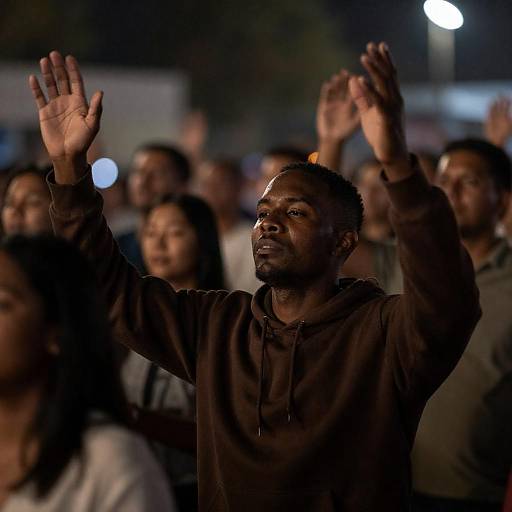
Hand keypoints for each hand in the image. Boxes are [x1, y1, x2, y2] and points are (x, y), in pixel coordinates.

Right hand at [29, 51, 102, 180]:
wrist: (69, 154)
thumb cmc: (84, 141)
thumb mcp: (93, 124)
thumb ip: (96, 108)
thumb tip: (100, 92)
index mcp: (80, 103)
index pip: (76, 82)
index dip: (73, 70)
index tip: (70, 58)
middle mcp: (68, 102)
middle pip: (63, 80)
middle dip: (59, 67)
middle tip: (54, 54)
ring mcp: (56, 106)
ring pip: (51, 85)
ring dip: (47, 73)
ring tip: (44, 60)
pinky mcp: (45, 112)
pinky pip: (39, 97)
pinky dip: (36, 88)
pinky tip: (34, 78)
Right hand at [316, 70, 359, 142]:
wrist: (332, 140)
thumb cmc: (345, 132)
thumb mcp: (356, 122)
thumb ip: (362, 112)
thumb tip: (374, 101)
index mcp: (349, 104)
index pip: (354, 90)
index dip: (357, 83)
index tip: (359, 75)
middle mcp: (340, 101)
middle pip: (344, 87)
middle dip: (345, 79)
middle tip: (347, 72)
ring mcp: (332, 103)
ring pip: (334, 90)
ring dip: (336, 83)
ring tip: (337, 76)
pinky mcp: (323, 106)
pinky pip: (325, 96)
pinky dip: (326, 90)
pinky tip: (328, 84)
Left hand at [349, 42, 408, 175]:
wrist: (392, 154)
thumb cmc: (381, 135)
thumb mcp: (369, 113)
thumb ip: (362, 98)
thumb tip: (354, 80)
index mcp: (392, 98)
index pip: (389, 75)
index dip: (384, 60)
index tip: (377, 46)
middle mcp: (395, 100)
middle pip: (387, 75)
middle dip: (379, 59)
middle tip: (370, 44)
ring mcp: (392, 108)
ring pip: (383, 84)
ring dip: (373, 69)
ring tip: (364, 56)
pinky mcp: (386, 119)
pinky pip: (376, 101)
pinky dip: (368, 90)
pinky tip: (360, 80)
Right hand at [484, 97, 511, 146]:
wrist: (496, 141)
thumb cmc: (505, 134)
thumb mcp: (511, 124)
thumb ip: (511, 116)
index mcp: (506, 118)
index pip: (506, 108)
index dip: (507, 102)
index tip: (507, 97)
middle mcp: (500, 118)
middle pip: (500, 107)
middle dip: (500, 101)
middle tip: (500, 93)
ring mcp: (494, 120)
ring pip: (494, 110)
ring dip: (495, 104)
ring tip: (495, 98)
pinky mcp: (488, 121)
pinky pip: (489, 113)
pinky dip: (489, 108)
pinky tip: (490, 103)